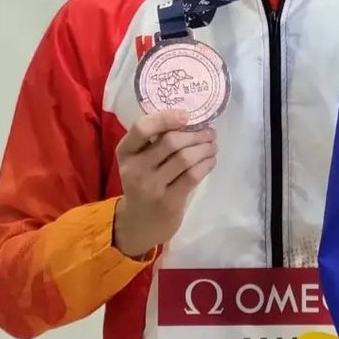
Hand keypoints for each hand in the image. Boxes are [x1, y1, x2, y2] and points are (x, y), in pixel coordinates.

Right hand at [112, 110, 216, 258]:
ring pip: (185, 158)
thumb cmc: (143, 183)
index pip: (142, 128)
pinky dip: (206, 164)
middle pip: (170, 141)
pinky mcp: (168, 202)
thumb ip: (154, 142)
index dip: (166, 118)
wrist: (139, 223)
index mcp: (125, 152)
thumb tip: (190, 119)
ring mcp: (151, 187)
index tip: (187, 115)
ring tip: (213, 145)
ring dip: (205, 148)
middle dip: (196, 134)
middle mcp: (134, 168)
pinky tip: (211, 160)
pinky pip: (192, 176)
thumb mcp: (138, 161)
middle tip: (209, 132)